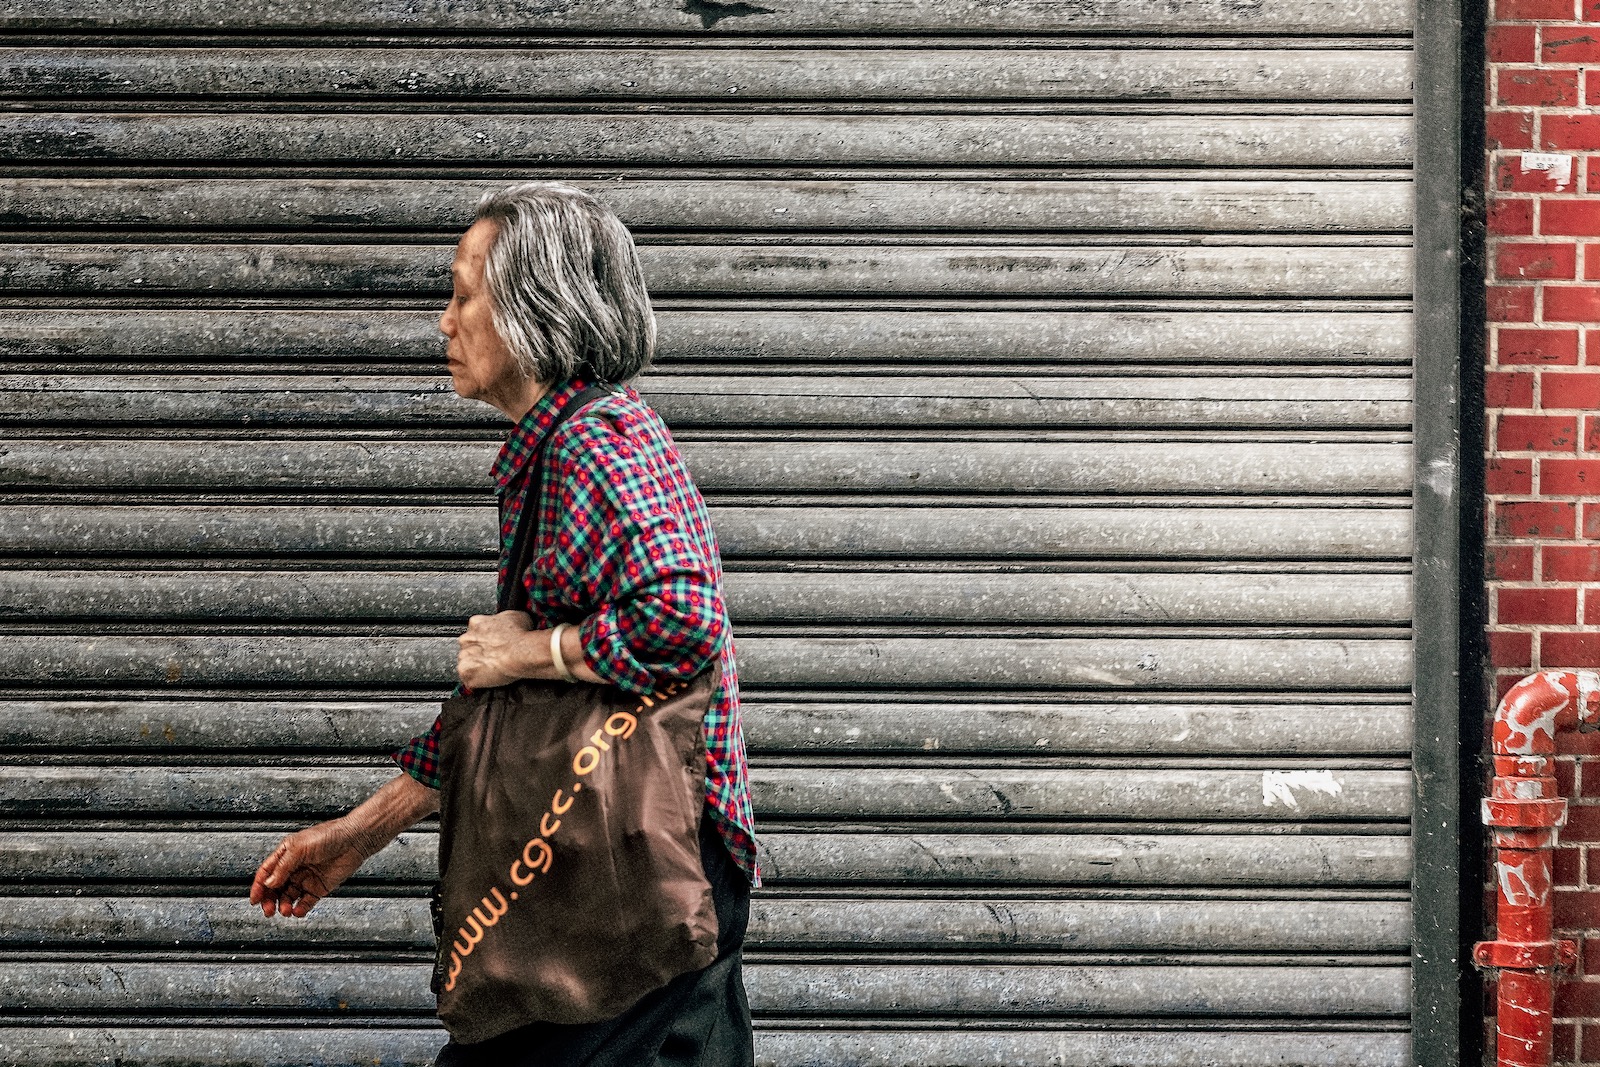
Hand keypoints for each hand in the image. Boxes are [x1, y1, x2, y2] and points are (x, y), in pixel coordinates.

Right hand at [249, 817, 374, 917]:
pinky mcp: (319, 888)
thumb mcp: (300, 848)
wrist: (355, 839)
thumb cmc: (329, 836)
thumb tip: (269, 883)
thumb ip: (283, 867)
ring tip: (286, 911)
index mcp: (286, 854)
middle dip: (270, 900)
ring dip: (284, 906)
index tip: (254, 900)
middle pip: (275, 888)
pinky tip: (298, 911)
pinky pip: (306, 902)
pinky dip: (300, 908)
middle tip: (268, 911)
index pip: (267, 872)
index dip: (259, 886)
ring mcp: (306, 878)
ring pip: (289, 897)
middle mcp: (294, 867)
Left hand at [457, 609, 534, 687]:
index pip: (475, 632)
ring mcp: (464, 656)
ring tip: (494, 670)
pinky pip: (469, 680)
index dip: (486, 640)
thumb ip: (504, 620)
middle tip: (494, 658)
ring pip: (466, 664)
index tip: (493, 644)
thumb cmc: (520, 636)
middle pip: (468, 648)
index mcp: (476, 623)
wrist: (520, 653)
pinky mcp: (465, 673)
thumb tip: (510, 622)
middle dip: (479, 653)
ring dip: (477, 668)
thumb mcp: (517, 616)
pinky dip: (478, 682)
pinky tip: (490, 679)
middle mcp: (466, 638)